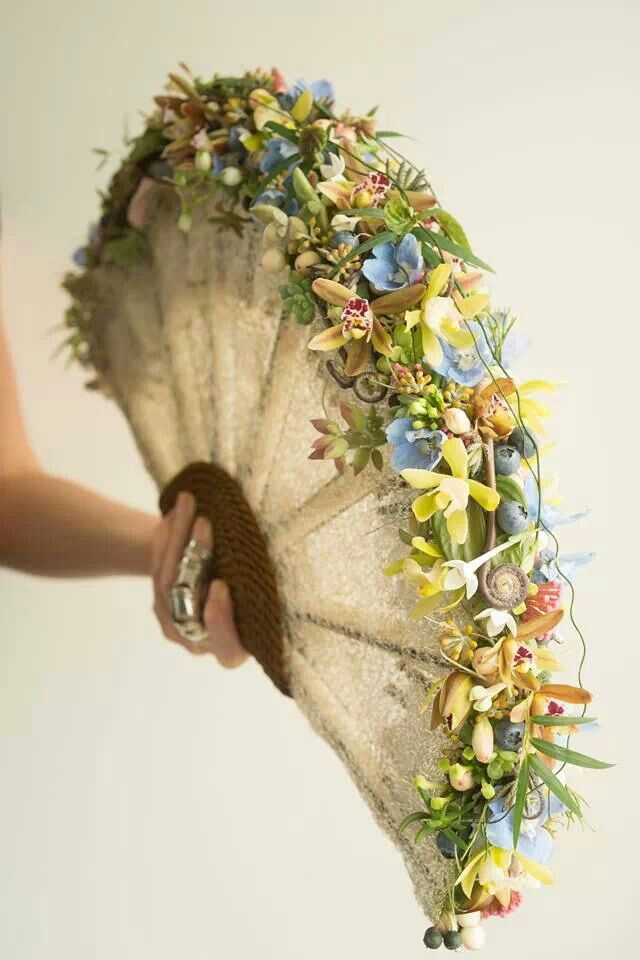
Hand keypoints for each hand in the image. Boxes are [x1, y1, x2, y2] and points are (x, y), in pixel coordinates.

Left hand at [151, 491, 246, 665]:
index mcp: (235, 649)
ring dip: (177, 538)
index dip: (220, 620)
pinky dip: (165, 541)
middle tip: (204, 523)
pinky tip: (172, 516)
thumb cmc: (259, 589)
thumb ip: (257, 585)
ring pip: (167, 582)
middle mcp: (202, 643)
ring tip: (188, 505)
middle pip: (187, 603)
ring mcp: (176, 626)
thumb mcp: (263, 589)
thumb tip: (269, 553)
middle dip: (193, 556)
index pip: (227, 648)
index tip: (220, 586)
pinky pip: (157, 571)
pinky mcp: (161, 606)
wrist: (225, 589)